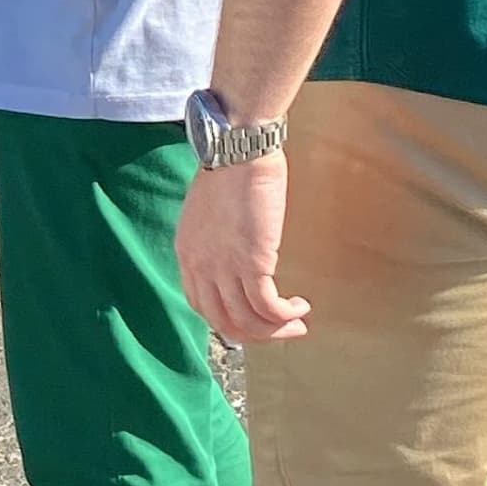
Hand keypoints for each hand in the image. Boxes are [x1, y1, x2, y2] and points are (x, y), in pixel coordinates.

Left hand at [175, 155, 309, 343]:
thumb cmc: (229, 172)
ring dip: (276, 330)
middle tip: (283, 330)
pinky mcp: (251, 263)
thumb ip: (213, 240)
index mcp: (186, 252)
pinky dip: (286, 316)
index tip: (252, 319)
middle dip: (256, 335)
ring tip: (296, 323)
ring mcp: (223, 267)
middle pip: (223, 322)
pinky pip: (268, 308)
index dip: (229, 319)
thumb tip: (232, 257)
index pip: (201, 305)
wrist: (237, 150)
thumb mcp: (207, 213)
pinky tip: (300, 306)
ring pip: (248, 322)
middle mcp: (199, 265)